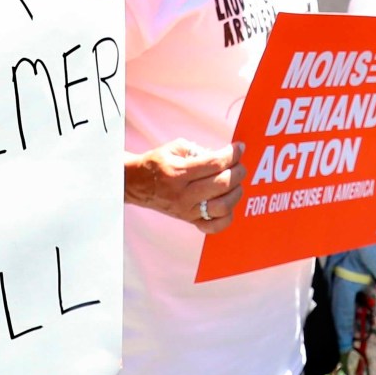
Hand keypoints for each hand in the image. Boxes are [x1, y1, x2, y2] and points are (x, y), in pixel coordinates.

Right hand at [126, 139, 242, 232]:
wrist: (135, 184)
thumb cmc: (157, 164)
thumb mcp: (174, 148)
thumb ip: (199, 150)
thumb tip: (223, 156)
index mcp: (178, 172)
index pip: (214, 163)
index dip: (232, 154)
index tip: (240, 147)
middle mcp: (183, 194)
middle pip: (222, 184)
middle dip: (238, 171)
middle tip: (240, 164)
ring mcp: (186, 210)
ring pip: (222, 206)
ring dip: (236, 192)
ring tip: (236, 182)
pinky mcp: (188, 220)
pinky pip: (214, 226)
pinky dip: (227, 217)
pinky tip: (228, 203)